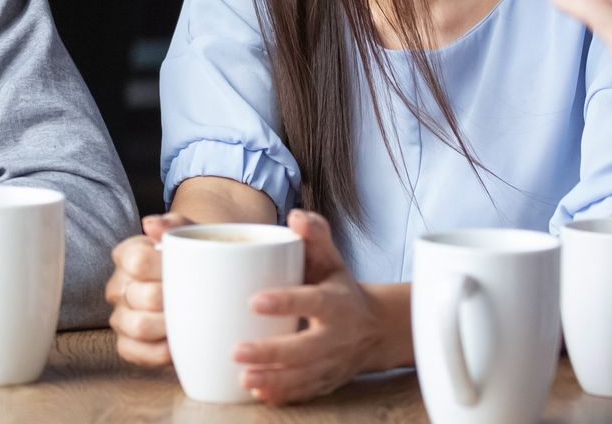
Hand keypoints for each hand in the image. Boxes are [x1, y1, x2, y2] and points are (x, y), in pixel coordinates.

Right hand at [106, 213, 190, 366]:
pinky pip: (136, 352)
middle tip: (197, 299)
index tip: (190, 271)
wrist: (207, 286)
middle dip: (174, 299)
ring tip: (188, 320)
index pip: (137, 260)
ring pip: (138, 326)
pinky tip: (177, 341)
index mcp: (128, 255)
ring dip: (168, 325)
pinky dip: (160, 351)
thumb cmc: (196, 259)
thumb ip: (174, 225)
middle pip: (143, 295)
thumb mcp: (192, 235)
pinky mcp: (127, 345)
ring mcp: (120, 317)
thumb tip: (151, 226)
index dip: (165, 268)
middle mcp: (118, 286)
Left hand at [237, 210, 396, 403]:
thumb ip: (315, 235)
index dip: (286, 302)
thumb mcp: (332, 259)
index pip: (313, 301)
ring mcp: (332, 363)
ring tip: (243, 378)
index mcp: (337, 302)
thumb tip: (295, 216)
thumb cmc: (338, 286)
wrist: (374, 328)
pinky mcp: (325, 382)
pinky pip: (305, 392)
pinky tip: (258, 393)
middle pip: (305, 349)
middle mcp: (337, 336)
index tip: (254, 301)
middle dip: (272, 353)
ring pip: (303, 377)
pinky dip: (283, 395)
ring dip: (273, 380)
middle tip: (237, 351)